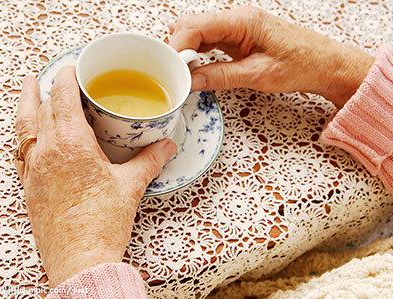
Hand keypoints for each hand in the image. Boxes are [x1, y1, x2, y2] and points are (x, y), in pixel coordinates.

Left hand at [15, 66, 176, 287]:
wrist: (80, 260)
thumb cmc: (103, 223)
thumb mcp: (131, 186)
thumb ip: (150, 160)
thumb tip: (166, 145)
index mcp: (72, 145)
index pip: (63, 97)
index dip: (67, 77)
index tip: (74, 69)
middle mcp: (47, 152)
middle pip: (43, 108)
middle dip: (52, 88)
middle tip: (62, 80)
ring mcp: (34, 169)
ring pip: (24, 126)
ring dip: (28, 103)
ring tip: (29, 88)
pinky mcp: (30, 186)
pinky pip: (21, 150)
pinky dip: (25, 133)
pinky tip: (32, 133)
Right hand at [170, 6, 373, 107]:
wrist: (325, 64)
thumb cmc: (303, 64)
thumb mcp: (259, 75)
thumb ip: (222, 76)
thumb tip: (192, 80)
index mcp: (243, 21)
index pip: (196, 26)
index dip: (178, 47)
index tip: (172, 69)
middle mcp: (237, 19)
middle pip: (192, 26)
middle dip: (178, 49)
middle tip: (174, 74)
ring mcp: (237, 28)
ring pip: (198, 33)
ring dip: (187, 52)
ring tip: (182, 74)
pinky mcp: (239, 38)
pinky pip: (210, 41)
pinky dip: (198, 54)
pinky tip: (195, 68)